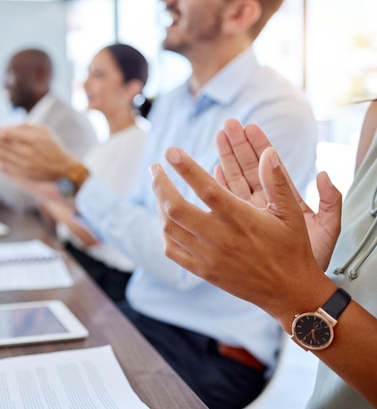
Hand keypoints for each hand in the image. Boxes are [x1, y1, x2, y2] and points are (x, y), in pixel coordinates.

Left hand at [0, 123, 77, 180]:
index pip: (6, 133)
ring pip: (0, 155)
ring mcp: (24, 165)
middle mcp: (27, 152)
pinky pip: (4, 167)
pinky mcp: (22, 174)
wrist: (63, 169)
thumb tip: (4, 127)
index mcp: (32, 139)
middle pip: (0, 144)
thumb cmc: (52, 146)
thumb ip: (24, 127)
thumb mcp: (43, 131)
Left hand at [149, 146, 336, 330]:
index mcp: (240, 219)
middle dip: (160, 184)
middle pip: (176, 208)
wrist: (289, 293)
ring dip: (159, 205)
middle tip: (154, 168)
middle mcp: (219, 238)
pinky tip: (166, 219)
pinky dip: (164, 232)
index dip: (186, 168)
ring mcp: (207, 256)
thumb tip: (268, 152)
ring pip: (169, 228)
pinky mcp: (202, 271)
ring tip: (159, 189)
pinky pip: (172, 250)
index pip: (206, 189)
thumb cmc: (291, 248)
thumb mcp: (291, 213)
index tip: (171, 151)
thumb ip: (277, 181)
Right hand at [213, 119, 342, 270]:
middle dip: (238, 146)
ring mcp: (249, 215)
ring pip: (234, 182)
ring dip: (226, 160)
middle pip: (249, 169)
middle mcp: (265, 205)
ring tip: (217, 139)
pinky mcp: (238, 226)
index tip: (249, 127)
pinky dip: (219, 186)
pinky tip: (212, 172)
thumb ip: (330, 201)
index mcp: (285, 201)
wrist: (296, 285)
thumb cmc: (313, 258)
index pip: (270, 167)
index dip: (260, 146)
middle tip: (227, 125)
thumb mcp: (328, 228)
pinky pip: (225, 203)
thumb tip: (324, 175)